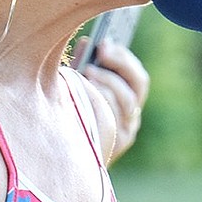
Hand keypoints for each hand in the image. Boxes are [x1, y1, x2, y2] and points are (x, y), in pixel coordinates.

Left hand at [76, 39, 148, 161]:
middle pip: (136, 87)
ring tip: (88, 70)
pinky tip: (84, 91)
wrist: (64, 159)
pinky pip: (112, 118)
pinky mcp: (115, 145)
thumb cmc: (71, 117)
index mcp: (129, 101)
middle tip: (99, 51)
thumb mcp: (78, 88)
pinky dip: (99, 101)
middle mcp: (131, 117)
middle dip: (118, 65)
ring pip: (125, 101)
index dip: (123, 58)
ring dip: (107, 82)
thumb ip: (84, 66)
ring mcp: (125, 132)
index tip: (105, 43)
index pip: (137, 79)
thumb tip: (86, 42)